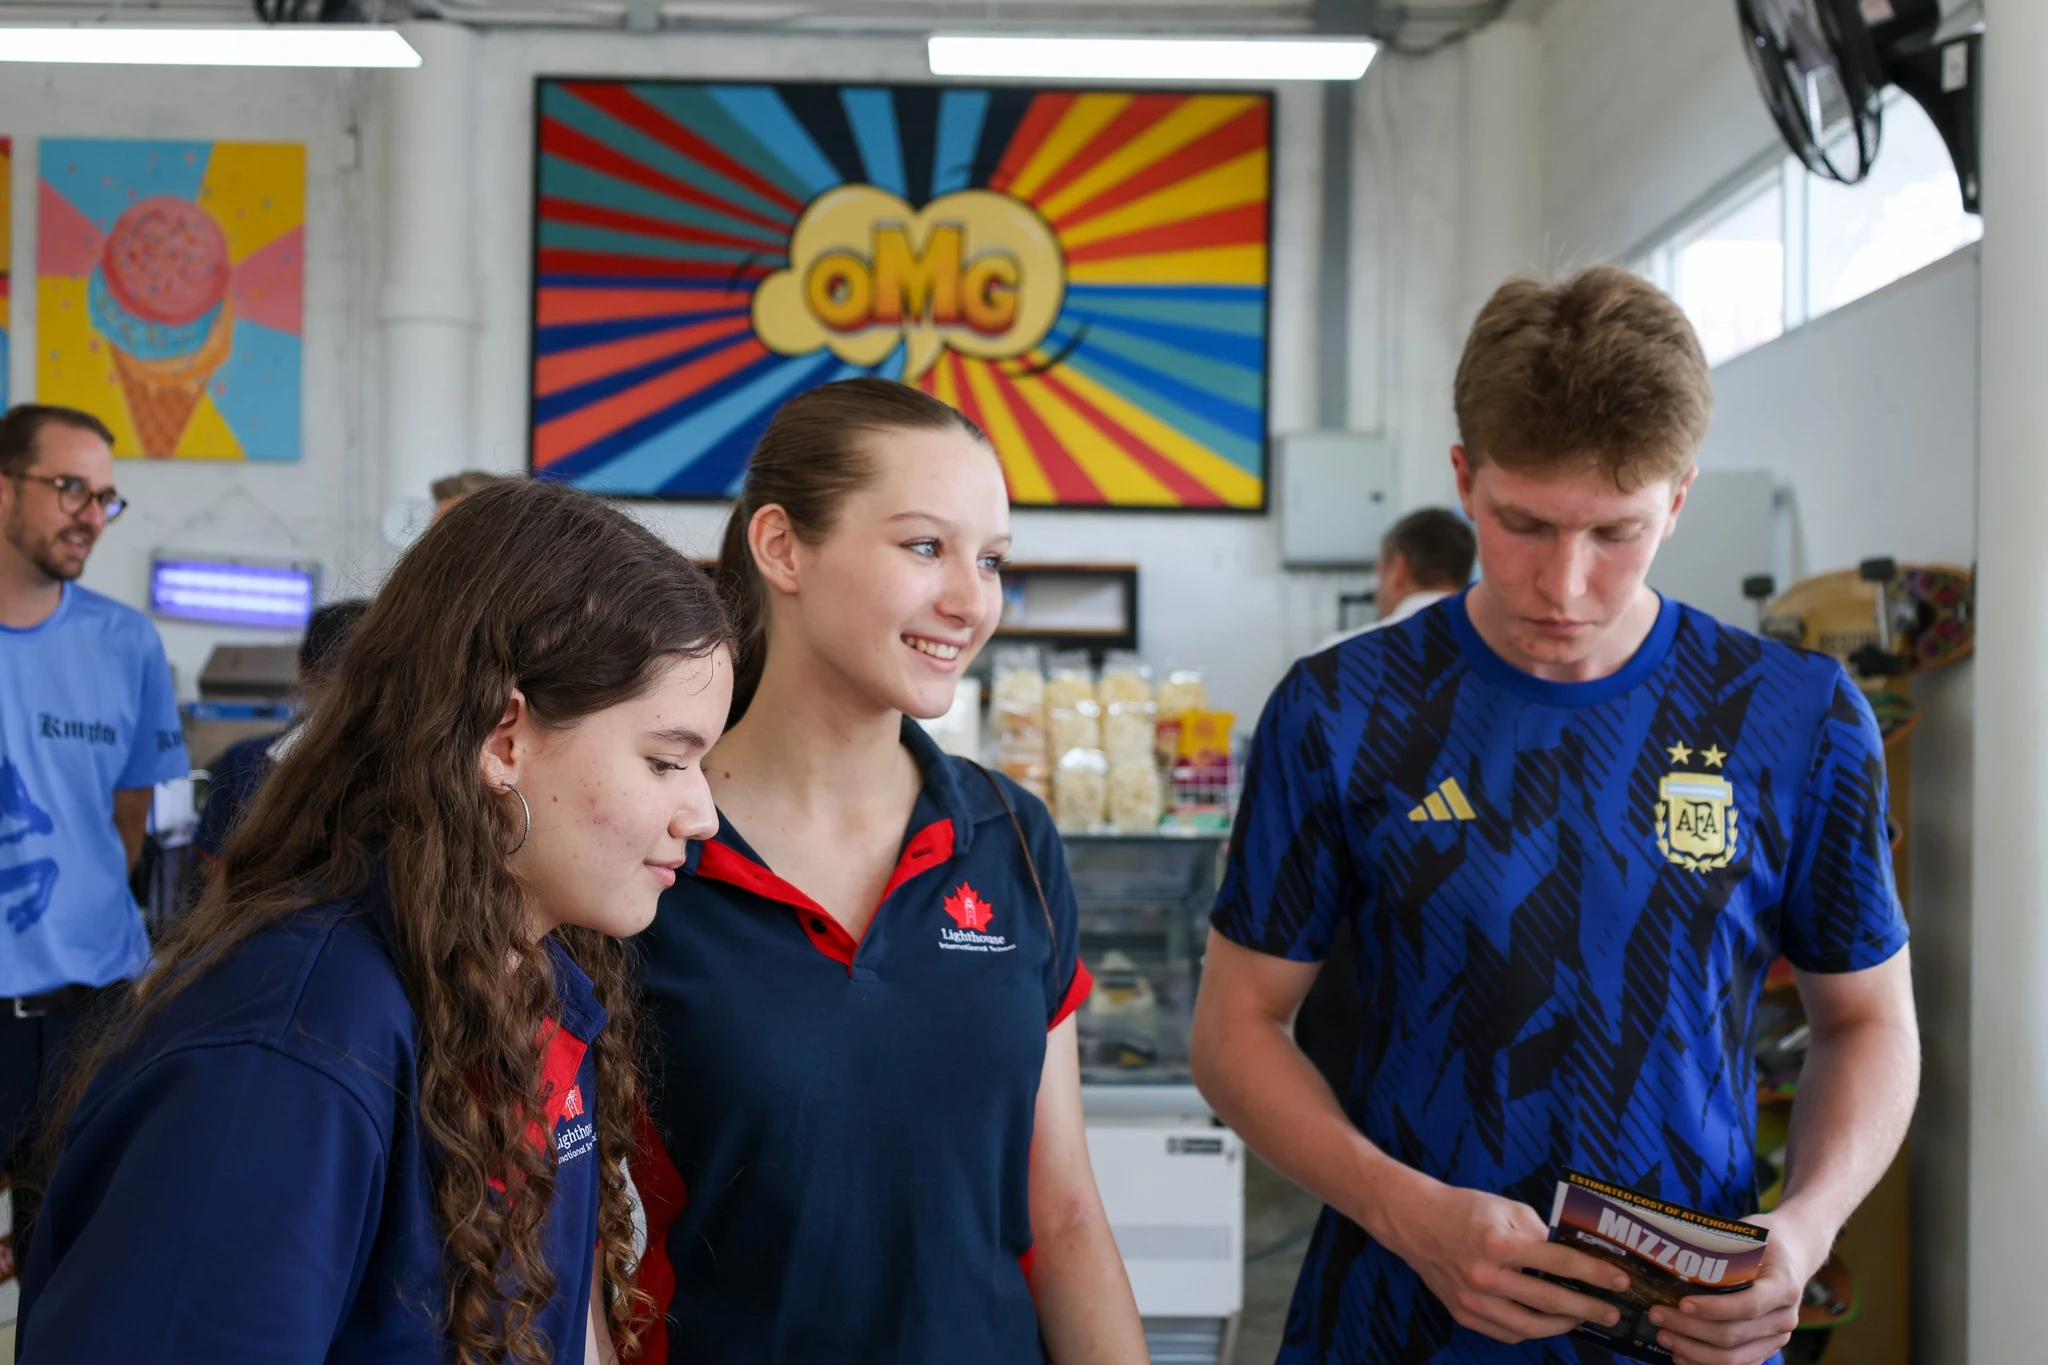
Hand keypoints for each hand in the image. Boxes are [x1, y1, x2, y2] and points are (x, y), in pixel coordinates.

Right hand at [1374, 1175, 1633, 1344]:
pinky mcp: (1464, 1314)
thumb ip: (1540, 1233)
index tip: (1620, 1281)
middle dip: (1587, 1308)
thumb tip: (1572, 1256)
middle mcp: (1485, 1276)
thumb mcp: (1506, 1208)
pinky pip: (1508, 1332)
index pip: (1558, 1264)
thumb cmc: (1464, 1209)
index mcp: (1497, 1243)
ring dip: (1563, 1325)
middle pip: (1549, 1301)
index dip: (1594, 1274)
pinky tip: (1547, 1321)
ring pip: (1530, 1326)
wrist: (1415, 1222)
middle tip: (1612, 1312)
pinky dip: (1532, 1330)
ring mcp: (1473, 1300)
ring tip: (1581, 1318)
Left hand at [1648, 1211, 1823, 1364]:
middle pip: (1734, 1334)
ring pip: (1733, 1358)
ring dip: (1693, 1351)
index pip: (1749, 1305)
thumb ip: (1721, 1247)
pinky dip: (1706, 1363)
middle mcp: (1784, 1318)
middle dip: (1690, 1329)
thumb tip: (1670, 1252)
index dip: (1715, 1308)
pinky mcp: (1766, 1349)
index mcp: (1783, 1286)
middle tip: (1657, 1315)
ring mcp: (1777, 1338)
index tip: (1683, 1303)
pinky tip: (1680, 1356)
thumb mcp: (1749, 1235)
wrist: (1793, 1255)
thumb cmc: (1763, 1242)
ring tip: (1663, 1336)